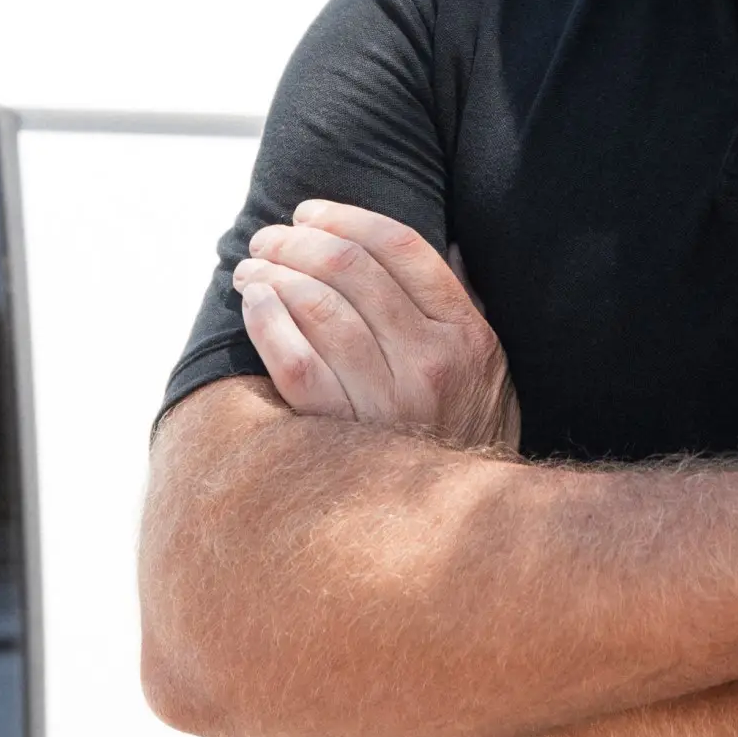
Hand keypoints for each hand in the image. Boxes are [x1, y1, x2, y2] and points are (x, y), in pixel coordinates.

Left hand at [232, 201, 519, 452]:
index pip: (400, 247)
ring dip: (273, 276)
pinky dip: (268, 323)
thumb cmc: (464, 429)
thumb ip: (465, 303)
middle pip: (351, 270)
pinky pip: (295, 364)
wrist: (453, 524)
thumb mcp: (487, 365)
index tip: (309, 212)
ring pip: (319, 309)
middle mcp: (430, 362)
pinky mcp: (344, 433)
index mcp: (465, 333)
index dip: (345, 217)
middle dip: (297, 242)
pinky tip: (254, 304)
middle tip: (268, 238)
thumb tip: (447, 245)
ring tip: (250, 269)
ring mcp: (387, 401)